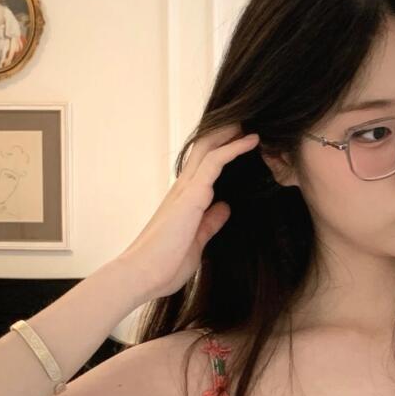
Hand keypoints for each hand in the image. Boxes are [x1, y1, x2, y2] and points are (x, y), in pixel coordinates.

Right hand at [117, 125, 259, 303]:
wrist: (141, 275)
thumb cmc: (164, 265)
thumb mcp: (197, 241)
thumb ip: (210, 223)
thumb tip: (224, 207)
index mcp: (184, 200)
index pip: (204, 166)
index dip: (221, 150)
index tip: (242, 140)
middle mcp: (183, 188)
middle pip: (205, 149)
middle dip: (226, 133)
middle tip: (247, 120)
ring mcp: (185, 189)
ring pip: (209, 148)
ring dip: (231, 133)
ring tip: (252, 120)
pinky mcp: (191, 195)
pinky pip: (215, 162)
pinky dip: (234, 147)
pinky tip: (252, 140)